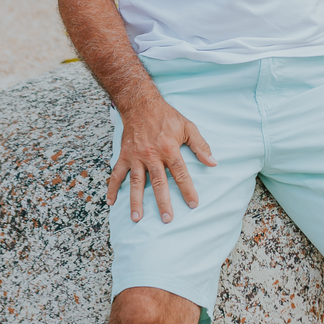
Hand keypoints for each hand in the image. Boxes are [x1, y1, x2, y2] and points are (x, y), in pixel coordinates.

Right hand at [107, 93, 216, 222]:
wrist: (141, 103)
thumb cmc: (166, 116)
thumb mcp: (188, 127)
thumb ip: (200, 145)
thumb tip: (213, 163)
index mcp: (169, 148)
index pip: (180, 173)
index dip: (187, 189)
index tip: (193, 204)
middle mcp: (152, 154)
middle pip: (158, 182)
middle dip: (163, 202)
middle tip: (167, 219)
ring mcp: (136, 156)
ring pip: (136, 182)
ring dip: (136, 201)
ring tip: (137, 218)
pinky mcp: (124, 155)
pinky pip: (116, 173)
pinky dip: (112, 187)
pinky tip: (111, 202)